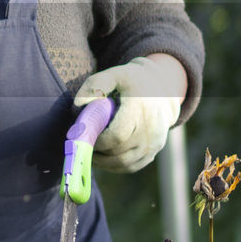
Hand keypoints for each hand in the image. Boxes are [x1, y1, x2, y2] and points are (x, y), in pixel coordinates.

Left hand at [73, 55, 185, 172]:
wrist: (162, 89)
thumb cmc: (131, 81)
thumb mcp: (113, 75)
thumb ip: (94, 86)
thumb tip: (78, 105)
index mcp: (140, 109)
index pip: (117, 136)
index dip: (97, 141)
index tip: (81, 137)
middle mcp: (150, 129)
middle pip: (118, 153)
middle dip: (95, 153)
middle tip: (80, 146)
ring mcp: (154, 143)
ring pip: (124, 163)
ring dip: (102, 163)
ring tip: (88, 152)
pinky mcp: (153, 152)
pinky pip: (131, 166)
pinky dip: (113, 166)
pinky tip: (101, 158)